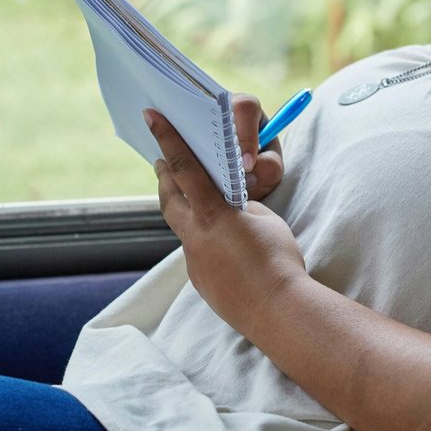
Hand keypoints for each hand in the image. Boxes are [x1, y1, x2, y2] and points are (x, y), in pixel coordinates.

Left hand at [146, 109, 306, 338]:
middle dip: (165, 177)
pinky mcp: (201, 283)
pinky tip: (224, 250)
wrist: (279, 311)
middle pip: (169, 198)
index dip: (167, 140)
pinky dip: (206, 244)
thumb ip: (243, 209)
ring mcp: (195, 263)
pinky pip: (198, 255)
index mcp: (213, 214)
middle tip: (162, 162)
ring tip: (194, 203)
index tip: (152, 118)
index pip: (185, 168)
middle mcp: (195, 237)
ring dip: (185, 212)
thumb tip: (232, 210)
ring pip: (183, 229)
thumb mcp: (266, 221)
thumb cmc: (279, 261)